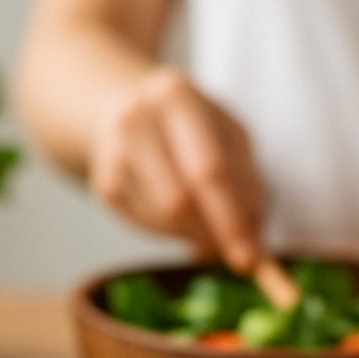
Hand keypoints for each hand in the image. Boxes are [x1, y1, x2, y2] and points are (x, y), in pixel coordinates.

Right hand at [88, 67, 264, 271]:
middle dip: (213, 237)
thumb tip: (253, 238)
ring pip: (161, 219)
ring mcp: (113, 155)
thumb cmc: (188, 123)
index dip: (232, 219)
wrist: (122, 106)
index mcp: (175, 97)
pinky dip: (174, 232)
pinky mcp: (104, 185)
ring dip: (195, 236)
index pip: (208, 169)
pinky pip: (146, 225)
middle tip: (238, 260)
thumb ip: (246, 181)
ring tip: (213, 231)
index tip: (252, 257)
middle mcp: (136, 121)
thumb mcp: (227, 132)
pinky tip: (184, 219)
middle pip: (178, 199)